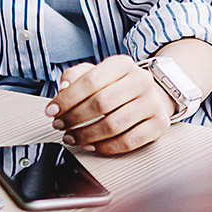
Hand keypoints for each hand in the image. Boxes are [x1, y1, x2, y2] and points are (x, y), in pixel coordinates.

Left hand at [44, 55, 174, 154]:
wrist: (151, 94)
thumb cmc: (117, 86)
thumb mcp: (96, 73)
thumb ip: (76, 76)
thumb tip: (64, 87)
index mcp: (123, 64)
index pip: (91, 81)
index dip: (67, 99)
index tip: (52, 111)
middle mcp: (141, 80)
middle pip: (101, 103)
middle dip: (74, 118)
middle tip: (60, 125)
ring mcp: (153, 103)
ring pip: (114, 125)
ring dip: (86, 135)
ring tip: (72, 137)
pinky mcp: (159, 125)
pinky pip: (129, 142)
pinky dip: (106, 147)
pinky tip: (92, 145)